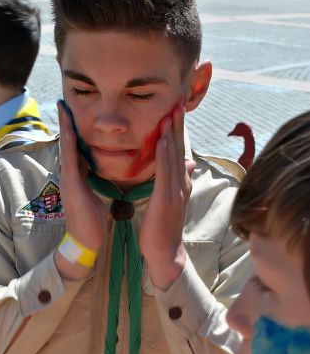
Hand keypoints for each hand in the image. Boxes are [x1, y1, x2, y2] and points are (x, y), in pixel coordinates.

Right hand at [55, 102, 106, 279]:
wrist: (85, 241)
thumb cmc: (91, 221)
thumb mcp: (93, 195)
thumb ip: (92, 180)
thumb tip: (94, 170)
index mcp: (77, 176)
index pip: (75, 148)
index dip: (74, 130)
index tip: (72, 113)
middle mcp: (69, 175)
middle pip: (67, 143)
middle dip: (65, 123)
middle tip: (62, 102)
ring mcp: (68, 180)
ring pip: (66, 148)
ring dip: (65, 128)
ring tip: (62, 109)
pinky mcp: (71, 186)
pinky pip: (70, 162)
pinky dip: (70, 145)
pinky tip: (69, 132)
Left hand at [139, 106, 194, 289]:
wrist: (165, 251)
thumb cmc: (163, 227)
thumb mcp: (172, 200)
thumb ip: (180, 180)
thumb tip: (190, 162)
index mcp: (181, 183)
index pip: (180, 152)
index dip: (179, 132)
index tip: (177, 112)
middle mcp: (181, 183)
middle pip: (180, 149)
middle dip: (179, 125)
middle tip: (179, 102)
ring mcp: (176, 189)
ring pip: (174, 155)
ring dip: (173, 132)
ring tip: (172, 111)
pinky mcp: (166, 197)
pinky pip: (166, 170)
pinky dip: (166, 152)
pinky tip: (164, 137)